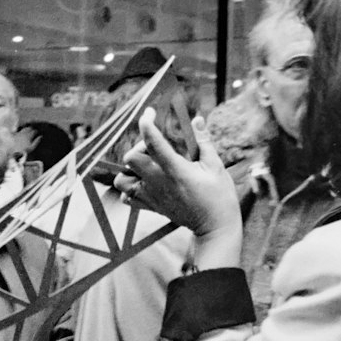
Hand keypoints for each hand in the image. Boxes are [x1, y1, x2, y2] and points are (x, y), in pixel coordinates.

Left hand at [113, 108, 242, 239]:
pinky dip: (130, 189)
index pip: (153, 142)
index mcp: (175, 170)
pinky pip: (127, 197)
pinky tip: (146, 183)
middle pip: (130, 158)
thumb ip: (203, 141)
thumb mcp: (215, 166)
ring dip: (130, 170)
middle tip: (157, 147)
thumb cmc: (219, 195)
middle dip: (140, 147)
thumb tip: (197, 119)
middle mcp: (158, 183)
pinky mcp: (149, 207)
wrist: (215, 227)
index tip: (149, 113)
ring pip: (122, 179)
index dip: (147, 123)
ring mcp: (151, 197)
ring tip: (148, 167)